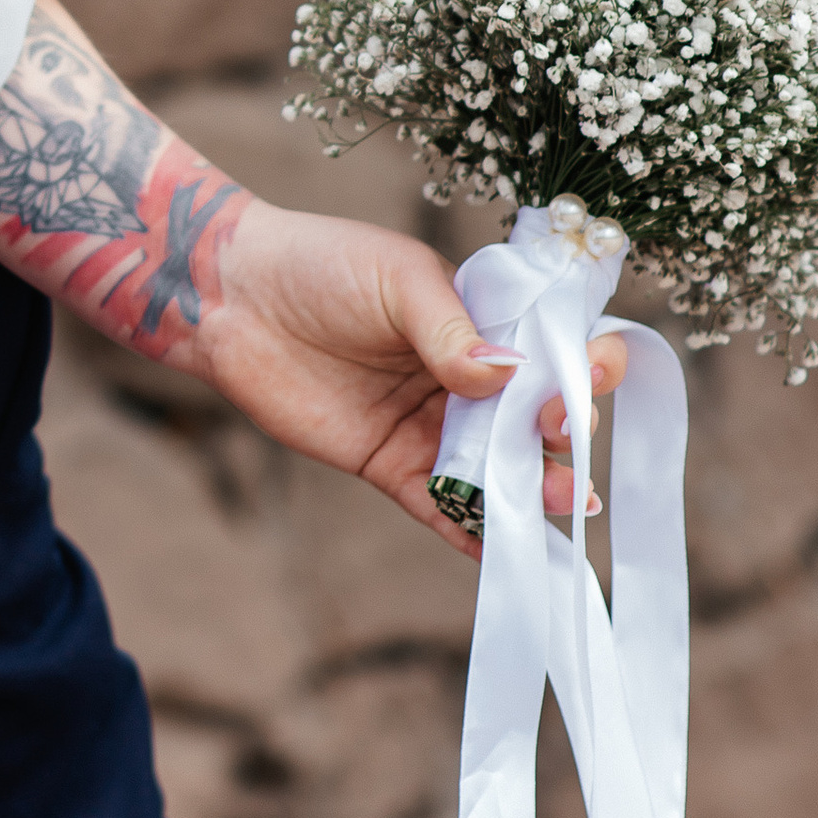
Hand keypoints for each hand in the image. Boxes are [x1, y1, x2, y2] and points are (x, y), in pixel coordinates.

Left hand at [189, 199, 628, 557]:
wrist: (232, 296)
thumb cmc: (318, 264)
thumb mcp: (395, 277)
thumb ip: (451, 329)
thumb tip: (507, 375)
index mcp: (483, 324)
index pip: (555, 350)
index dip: (583, 366)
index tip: (585, 377)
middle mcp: (468, 381)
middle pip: (537, 419)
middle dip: (561, 432)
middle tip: (562, 434)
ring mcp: (431, 426)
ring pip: (498, 469)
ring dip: (534, 489)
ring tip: (562, 500)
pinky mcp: (390, 464)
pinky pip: (441, 508)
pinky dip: (473, 532)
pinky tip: (504, 553)